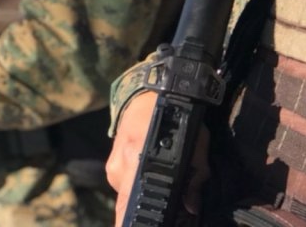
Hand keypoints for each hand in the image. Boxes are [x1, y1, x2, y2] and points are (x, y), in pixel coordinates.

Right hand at [106, 92, 211, 224]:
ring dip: (143, 193)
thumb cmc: (176, 116)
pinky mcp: (111, 165)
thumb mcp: (194, 143)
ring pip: (128, 194)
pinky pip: (124, 184)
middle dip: (146, 207)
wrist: (148, 92)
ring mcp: (113, 167)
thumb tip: (191, 208)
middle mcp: (120, 167)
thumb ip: (195, 176)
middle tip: (163, 203)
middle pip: (130, 203)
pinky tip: (148, 172)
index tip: (151, 222)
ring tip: (159, 181)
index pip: (129, 204)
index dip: (138, 220)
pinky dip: (136, 183)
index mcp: (139, 161)